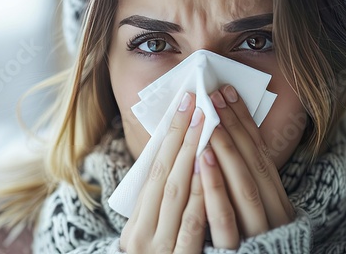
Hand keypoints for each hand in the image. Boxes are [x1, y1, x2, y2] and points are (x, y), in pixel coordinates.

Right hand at [121, 92, 206, 253]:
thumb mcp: (152, 233)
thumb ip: (161, 204)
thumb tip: (178, 157)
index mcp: (135, 222)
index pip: (154, 170)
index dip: (169, 135)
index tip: (183, 106)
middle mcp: (142, 233)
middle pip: (165, 175)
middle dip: (183, 138)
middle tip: (198, 106)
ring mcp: (159, 248)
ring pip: (176, 195)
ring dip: (193, 158)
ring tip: (206, 127)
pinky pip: (191, 225)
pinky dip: (201, 196)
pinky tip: (209, 170)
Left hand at [198, 85, 293, 248]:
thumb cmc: (240, 237)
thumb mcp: (245, 205)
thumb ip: (236, 178)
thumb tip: (213, 137)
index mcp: (276, 201)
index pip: (259, 154)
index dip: (244, 123)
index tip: (227, 93)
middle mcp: (273, 215)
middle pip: (253, 165)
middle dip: (233, 129)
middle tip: (215, 97)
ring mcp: (255, 233)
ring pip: (244, 188)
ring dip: (226, 152)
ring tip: (209, 122)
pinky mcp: (233, 250)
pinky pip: (225, 218)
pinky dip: (214, 187)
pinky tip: (201, 161)